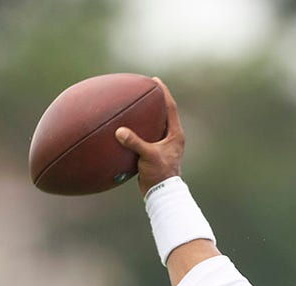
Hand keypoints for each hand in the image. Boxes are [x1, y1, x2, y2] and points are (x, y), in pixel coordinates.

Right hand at [115, 77, 184, 196]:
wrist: (161, 193)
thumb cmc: (160, 175)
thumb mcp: (148, 156)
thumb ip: (135, 143)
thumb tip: (120, 132)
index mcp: (175, 135)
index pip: (170, 108)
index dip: (163, 93)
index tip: (155, 81)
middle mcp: (171, 138)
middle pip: (163, 114)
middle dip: (154, 101)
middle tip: (143, 88)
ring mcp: (163, 145)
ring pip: (153, 125)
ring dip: (145, 115)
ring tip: (133, 104)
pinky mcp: (154, 153)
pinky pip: (145, 136)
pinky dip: (136, 129)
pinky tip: (124, 126)